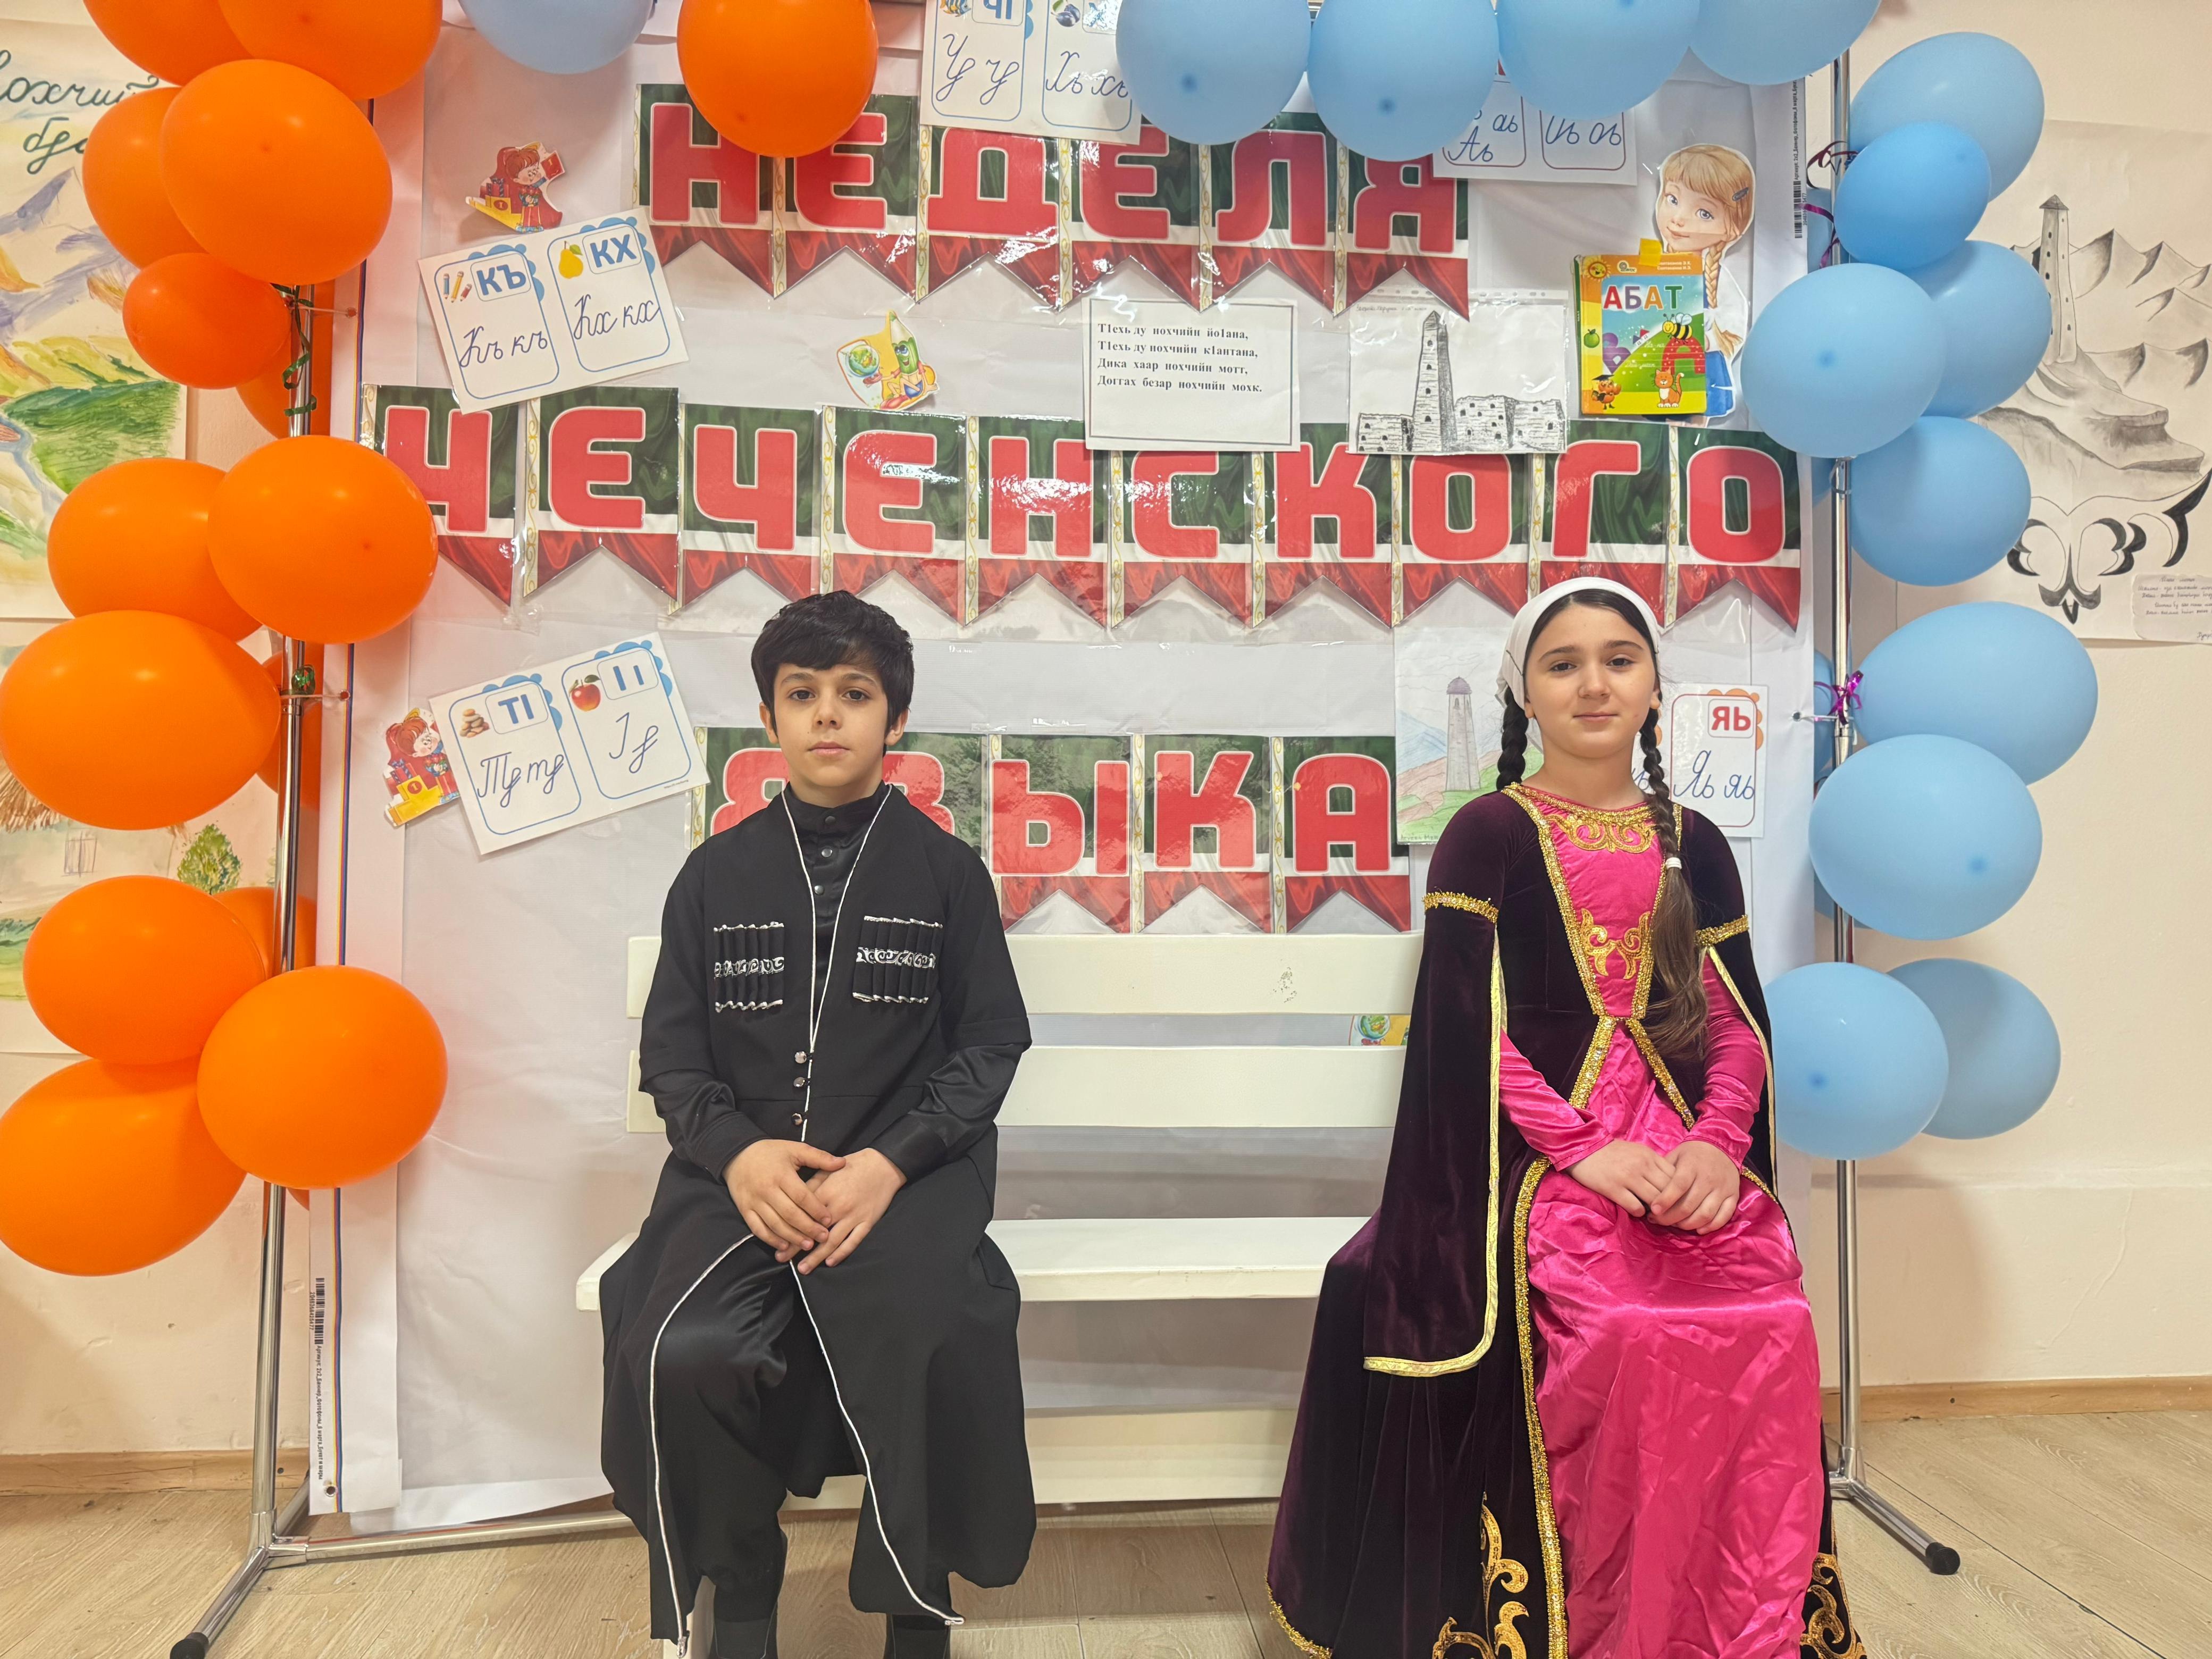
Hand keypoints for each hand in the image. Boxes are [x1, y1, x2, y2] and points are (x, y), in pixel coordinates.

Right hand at [725, 1139, 843, 1254]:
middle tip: (823, 1237)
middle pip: (790, 1214)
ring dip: (792, 1237)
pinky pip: (757, 1228)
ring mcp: (754, 1201)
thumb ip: (819, 1157)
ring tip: (808, 1245)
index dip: (816, 1209)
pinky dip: (770, 1239)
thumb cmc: (770, 1152)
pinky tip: (784, 1245)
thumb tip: (842, 1163)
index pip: (802, 1196)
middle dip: (808, 1228)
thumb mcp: (795, 1149)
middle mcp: (767, 1189)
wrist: (737, 1154)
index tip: (829, 1219)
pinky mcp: (744, 1209)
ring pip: (775, 1224)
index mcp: (781, 1174)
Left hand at [792, 1148, 906, 1274]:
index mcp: (826, 1192)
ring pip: (832, 1241)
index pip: (803, 1215)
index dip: (789, 1229)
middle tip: (782, 1259)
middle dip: (797, 1247)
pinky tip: (830, 1262)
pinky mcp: (867, 1222)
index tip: (777, 1240)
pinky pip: (853, 1241)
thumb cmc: (853, 1165)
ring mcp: (854, 1216)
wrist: (883, 1165)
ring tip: (803, 1269)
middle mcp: (839, 1207)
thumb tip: (792, 1199)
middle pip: (814, 1232)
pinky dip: (841, 1253)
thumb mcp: (828, 1169)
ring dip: (816, 1256)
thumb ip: (811, 1185)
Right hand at [1563, 1139, 1671, 1217]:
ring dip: (1656, 1211)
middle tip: (1668, 1212)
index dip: (1679, 1192)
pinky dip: (1639, 1213)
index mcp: (1649, 1155)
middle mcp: (1642, 1165)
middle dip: (1671, 1204)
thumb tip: (1672, 1184)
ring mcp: (1628, 1177)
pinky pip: (1636, 1208)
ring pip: (1656, 1201)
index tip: (1676, 1200)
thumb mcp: (1638, 1152)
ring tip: (1653, 1214)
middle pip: (1669, 1190)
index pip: (1676, 1177)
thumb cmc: (1612, 1152)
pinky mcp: (1613, 1188)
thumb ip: (1655, 1164)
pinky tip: (1635, 1210)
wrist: (1583, 1148)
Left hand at [1648, 1139, 1740, 1233]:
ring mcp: (1723, 1189)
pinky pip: (1724, 1216)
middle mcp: (1708, 1178)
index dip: (1665, 1200)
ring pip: (1705, 1214)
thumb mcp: (1676, 1155)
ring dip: (1688, 1224)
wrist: (1721, 1146)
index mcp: (1692, 1166)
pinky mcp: (1734, 1196)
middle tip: (1658, 1220)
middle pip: (1689, 1205)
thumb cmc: (1692, 1153)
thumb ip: (1663, 1171)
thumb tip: (1647, 1190)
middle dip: (1671, 1217)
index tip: (1653, 1210)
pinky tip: (1698, 1229)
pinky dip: (1711, 1226)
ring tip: (1675, 1225)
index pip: (1678, 1186)